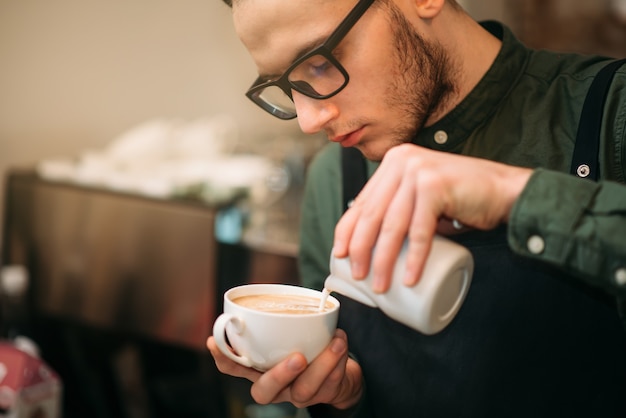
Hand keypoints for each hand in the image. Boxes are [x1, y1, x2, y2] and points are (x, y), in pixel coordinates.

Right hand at [207, 329, 362, 409]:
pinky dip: (338, 361)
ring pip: (305, 388)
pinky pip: (330, 384)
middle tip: (298, 357)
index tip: (215, 340)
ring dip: (323, 364)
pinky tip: (340, 341)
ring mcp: (298, 394)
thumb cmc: (307, 345)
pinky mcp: (323, 395)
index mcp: (260, 368)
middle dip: (279, 375)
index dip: (223, 357)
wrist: (341, 373)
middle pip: (264, 392)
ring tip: (336, 340)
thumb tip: (262, 296)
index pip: (233, 367)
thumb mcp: (288, 332)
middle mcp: (275, 386)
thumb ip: (274, 322)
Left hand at [333, 143, 532, 292]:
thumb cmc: (461, 199)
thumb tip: (368, 242)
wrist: (504, 190)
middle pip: (372, 214)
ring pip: (392, 225)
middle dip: (361, 250)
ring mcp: (417, 170)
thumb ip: (398, 209)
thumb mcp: (420, 199)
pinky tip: (409, 277)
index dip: (347, 231)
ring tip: (380, 284)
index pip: (362, 201)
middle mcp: (401, 161)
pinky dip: (413, 257)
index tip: (340, 255)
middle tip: (359, 276)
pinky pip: (419, 230)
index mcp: (392, 163)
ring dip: (383, 260)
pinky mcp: (435, 185)